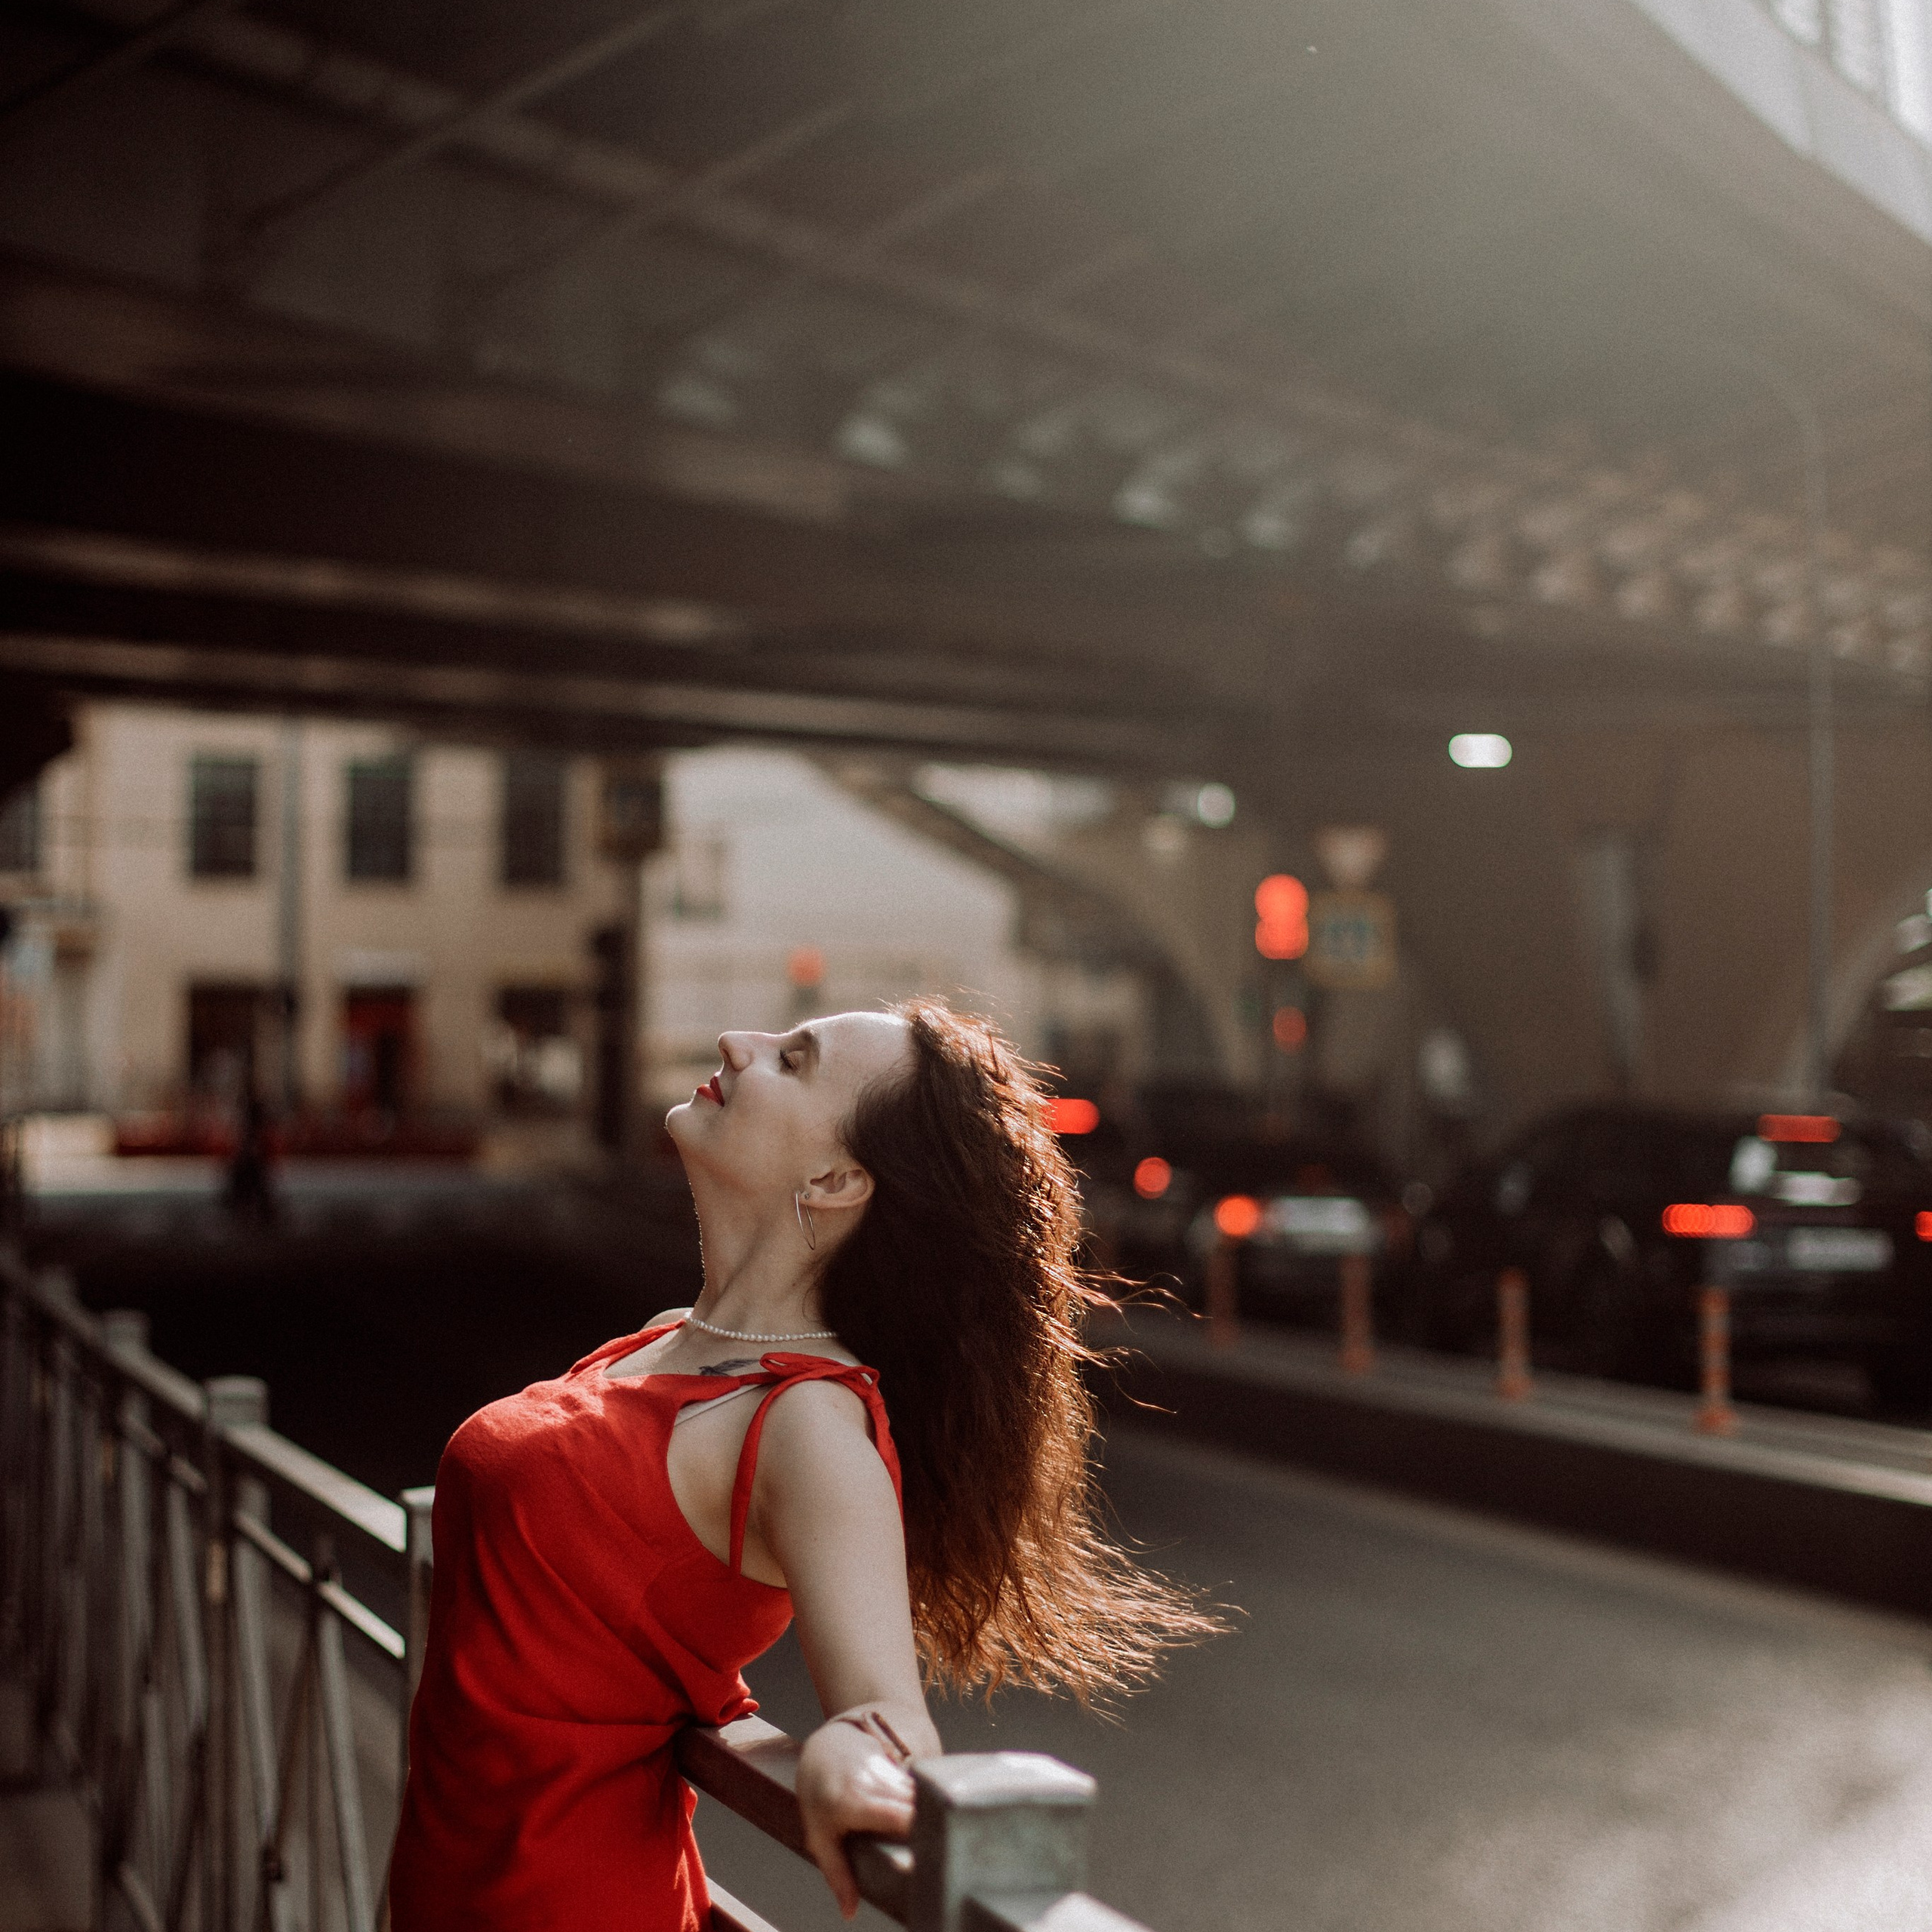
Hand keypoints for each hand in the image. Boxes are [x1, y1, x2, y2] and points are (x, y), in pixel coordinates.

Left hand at [796, 1719, 917, 1918]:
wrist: (823, 1749)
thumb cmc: (818, 1799)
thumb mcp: (819, 1838)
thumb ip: (837, 1874)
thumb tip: (849, 1912)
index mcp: (855, 1803)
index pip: (898, 1815)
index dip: (917, 1831)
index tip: (926, 1856)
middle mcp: (873, 1783)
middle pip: (916, 1805)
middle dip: (929, 1827)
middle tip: (938, 1853)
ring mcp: (886, 1771)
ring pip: (920, 1794)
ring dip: (928, 1814)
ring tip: (936, 1838)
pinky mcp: (897, 1767)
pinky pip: (917, 1787)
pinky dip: (924, 1803)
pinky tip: (928, 1817)